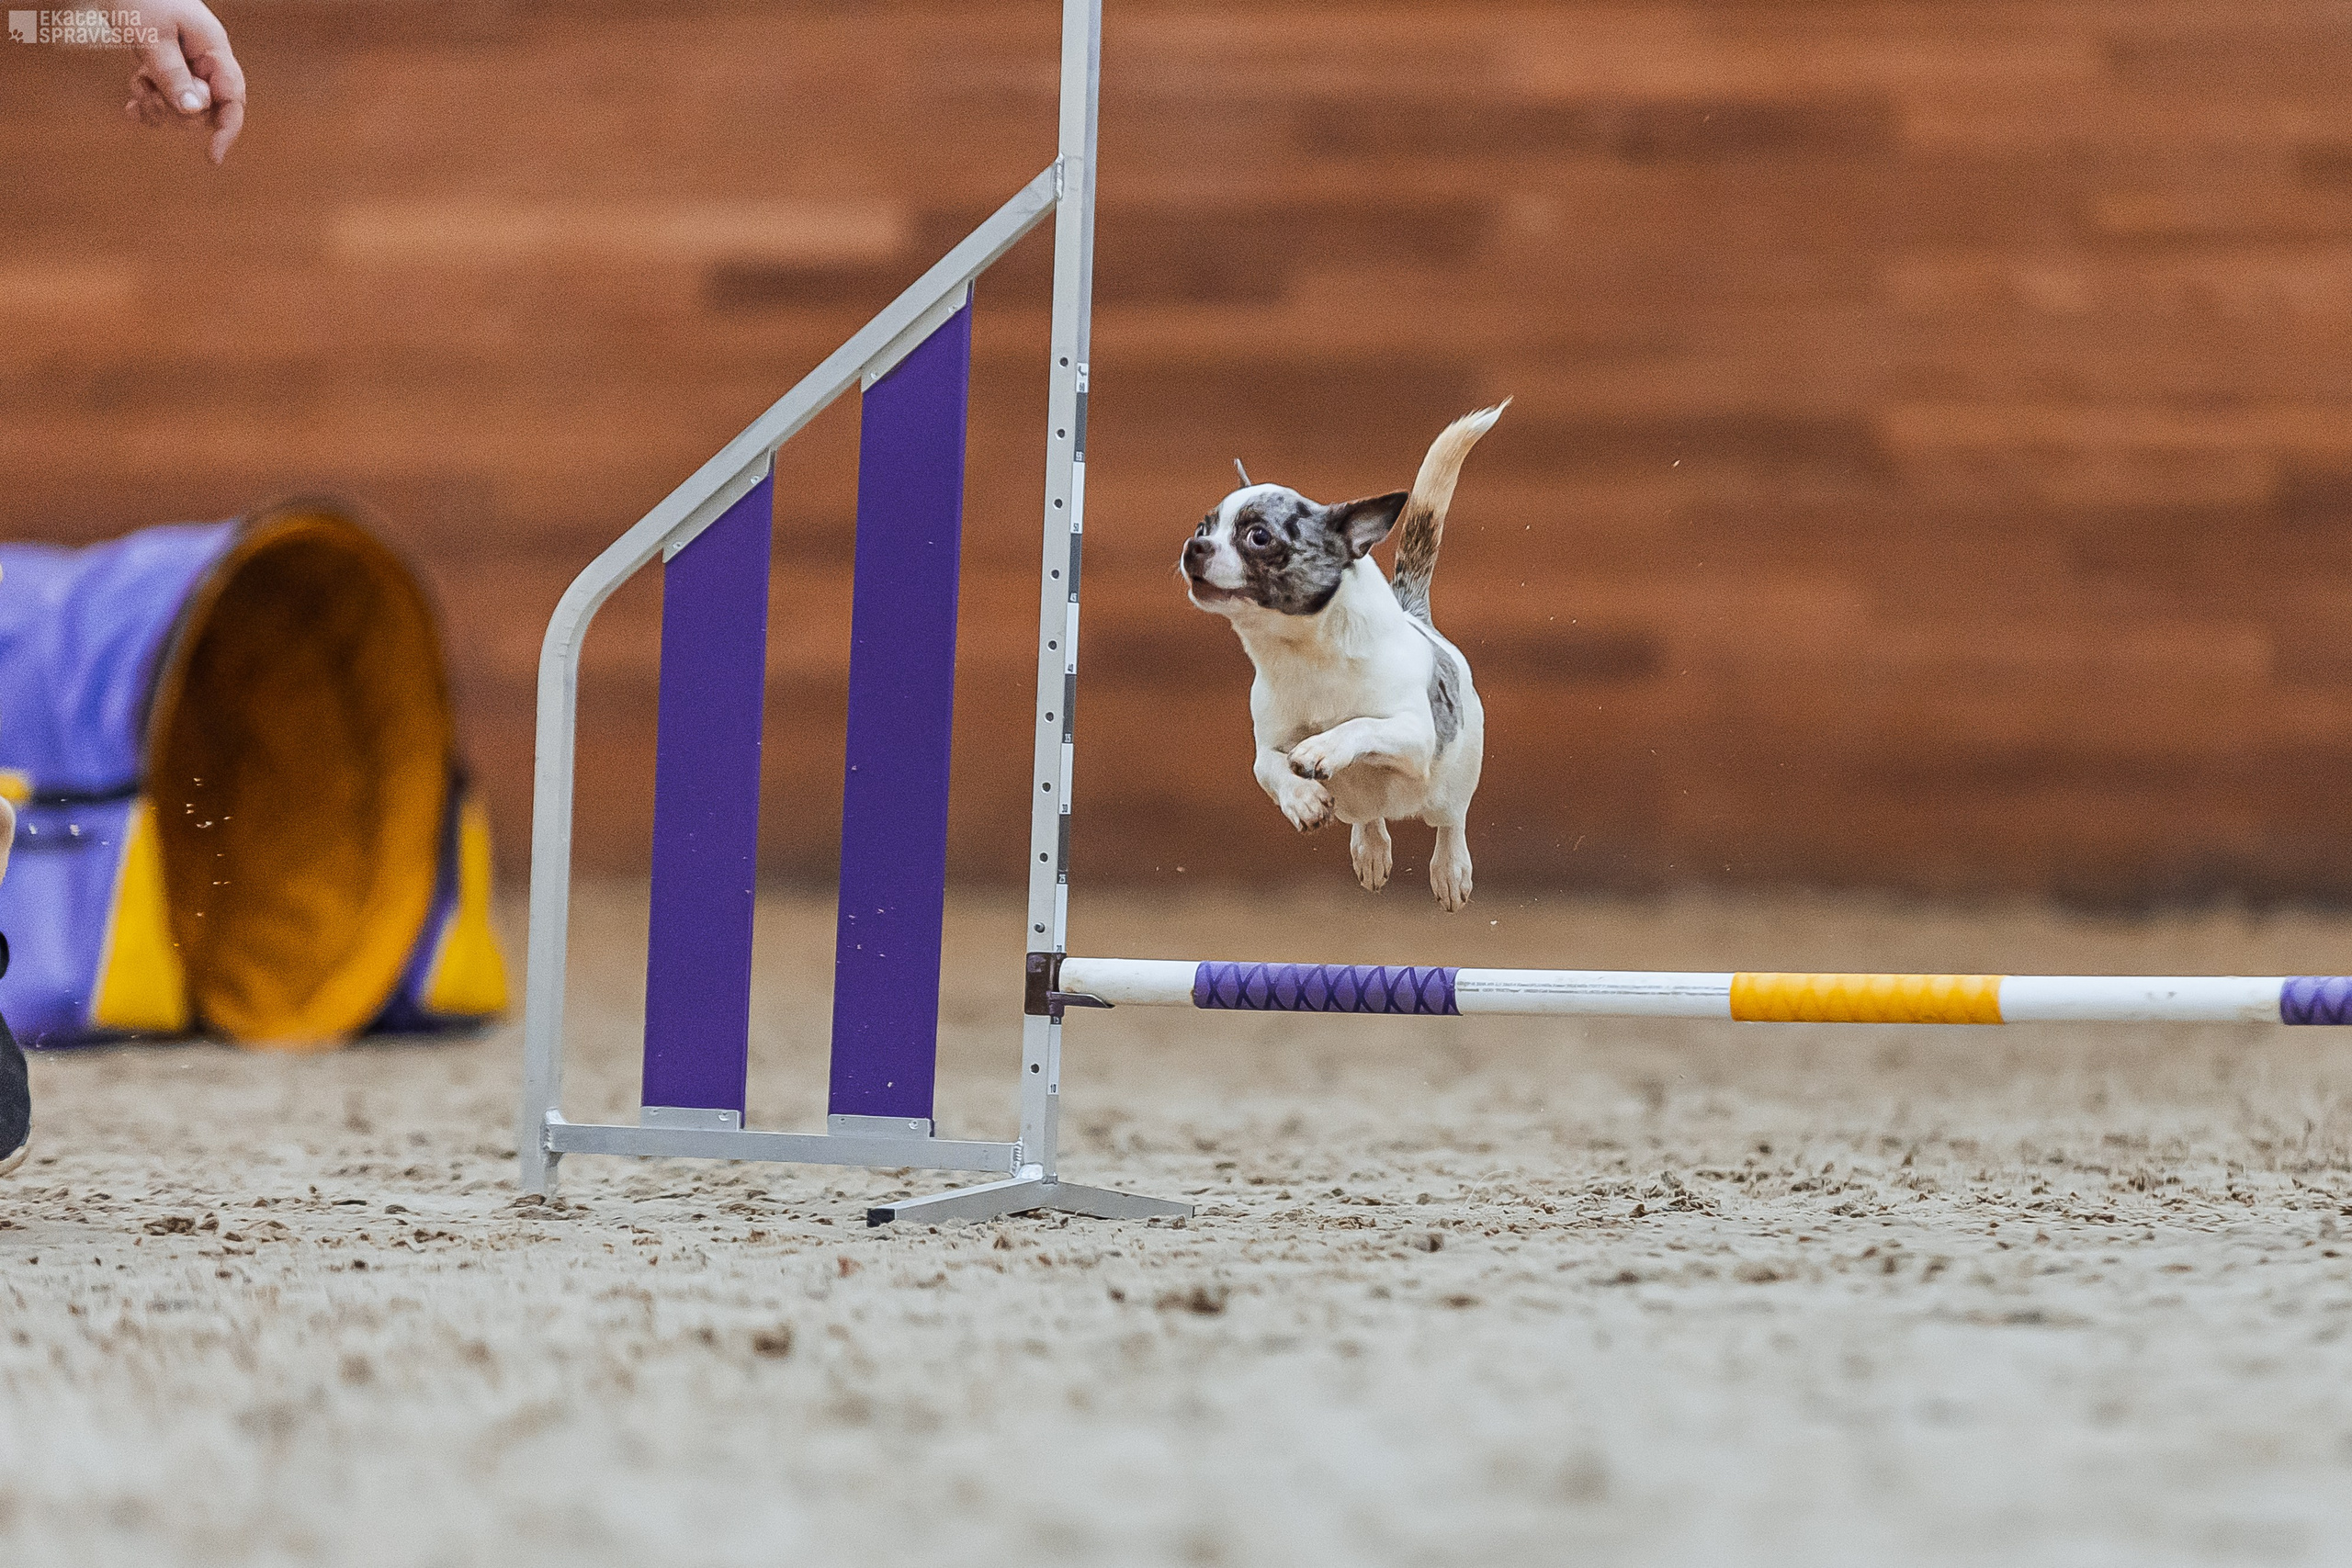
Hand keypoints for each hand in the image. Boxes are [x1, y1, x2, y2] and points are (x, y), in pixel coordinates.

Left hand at [123, 0, 245, 162]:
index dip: (227, 131)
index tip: (212, 157)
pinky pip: (167, 98)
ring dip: (159, 106)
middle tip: (147, 91)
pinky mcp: (168, 66)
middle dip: (176, 112)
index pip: (232, 100)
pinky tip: (132, 106)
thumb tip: (195, 113)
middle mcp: (205, 61)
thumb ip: (173, 74)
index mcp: (212, 50)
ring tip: (136, 85)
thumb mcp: (152, 36)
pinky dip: (150, 104)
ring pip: (184, 107)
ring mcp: (188, 65)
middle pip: (206, 109)